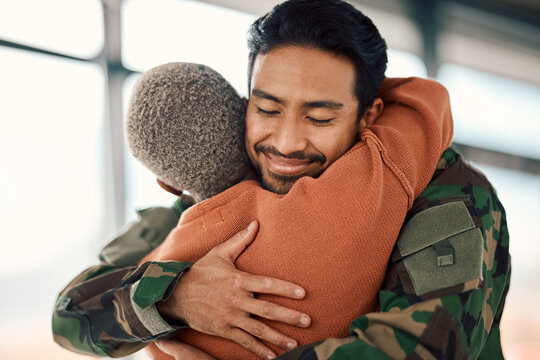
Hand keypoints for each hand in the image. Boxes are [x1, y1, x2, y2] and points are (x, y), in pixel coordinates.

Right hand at [157, 221, 310, 358]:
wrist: (175, 295)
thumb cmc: (200, 272)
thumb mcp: (218, 254)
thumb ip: (239, 240)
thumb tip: (255, 223)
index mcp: (237, 280)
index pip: (267, 284)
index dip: (286, 289)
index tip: (303, 293)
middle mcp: (235, 300)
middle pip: (267, 310)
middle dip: (289, 316)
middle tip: (307, 321)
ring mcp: (229, 317)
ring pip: (258, 330)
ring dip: (277, 338)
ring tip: (294, 343)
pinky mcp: (222, 330)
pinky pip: (243, 341)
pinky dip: (258, 350)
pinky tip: (272, 356)